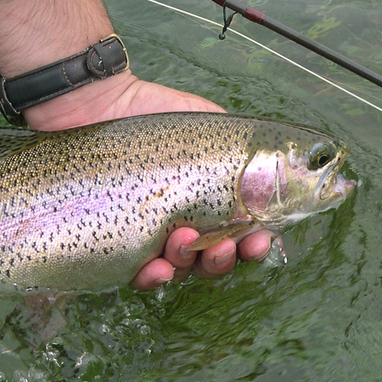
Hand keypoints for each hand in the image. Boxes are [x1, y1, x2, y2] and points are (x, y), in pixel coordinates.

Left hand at [16, 73, 276, 287]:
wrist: (96, 104)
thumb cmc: (152, 111)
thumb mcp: (210, 124)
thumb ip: (246, 149)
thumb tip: (286, 166)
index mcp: (209, 201)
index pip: (240, 235)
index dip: (255, 245)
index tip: (261, 240)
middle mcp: (183, 222)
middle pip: (212, 261)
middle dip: (224, 259)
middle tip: (225, 246)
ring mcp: (149, 235)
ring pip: (180, 271)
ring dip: (190, 265)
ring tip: (184, 243)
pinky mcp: (117, 242)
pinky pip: (138, 274)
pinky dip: (153, 278)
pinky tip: (156, 269)